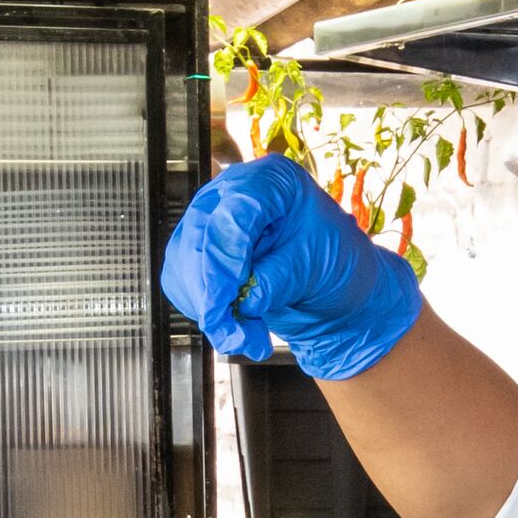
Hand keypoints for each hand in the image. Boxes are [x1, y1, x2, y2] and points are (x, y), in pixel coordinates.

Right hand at [164, 157, 421, 380]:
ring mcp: (211, 221)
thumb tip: (243, 300)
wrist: (332, 289)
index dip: (225, 256)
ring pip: (185, 261)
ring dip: (208, 307)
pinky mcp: (198, 252)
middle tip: (229, 331)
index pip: (235, 210)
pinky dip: (202, 309)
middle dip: (211, 289)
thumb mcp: (317, 267)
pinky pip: (182, 281)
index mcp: (273, 180)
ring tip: (245, 337)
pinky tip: (233, 327)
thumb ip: (278, 280)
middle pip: (201, 235)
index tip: (223, 298)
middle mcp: (233, 192)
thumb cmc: (335, 264)